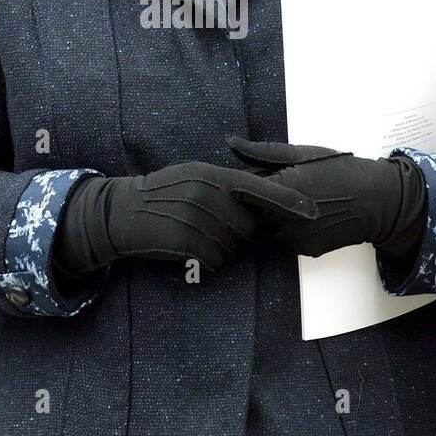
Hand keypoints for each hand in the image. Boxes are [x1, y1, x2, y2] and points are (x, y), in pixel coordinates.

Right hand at [49, 159, 317, 278]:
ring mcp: (195, 218)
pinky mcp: (184, 241)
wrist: (122, 212)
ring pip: (232, 246)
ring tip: (194, 236)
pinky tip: (189, 250)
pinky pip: (214, 260)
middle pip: (248, 226)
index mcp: (211, 175)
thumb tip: (258, 193)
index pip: (260, 189)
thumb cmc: (161, 194)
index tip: (314, 210)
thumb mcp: (191, 176)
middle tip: (213, 230)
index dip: (289, 201)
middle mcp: (206, 194)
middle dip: (239, 234)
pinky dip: (206, 261)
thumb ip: (223, 183)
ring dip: (220, 249)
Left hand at [224, 135, 426, 259]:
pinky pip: (283, 241)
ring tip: (290, 202)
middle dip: (255, 203)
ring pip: (265, 230)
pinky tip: (302, 217)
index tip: (247, 178)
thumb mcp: (302, 153)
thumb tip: (229, 141)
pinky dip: (286, 230)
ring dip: (269, 218)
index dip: (241, 185)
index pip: (240, 191)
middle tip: (274, 190)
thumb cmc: (339, 170)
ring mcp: (293, 238)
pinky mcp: (304, 251)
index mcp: (279, 188)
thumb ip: (262, 151)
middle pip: (250, 213)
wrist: (376, 200)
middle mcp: (283, 217)